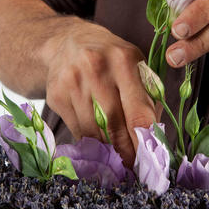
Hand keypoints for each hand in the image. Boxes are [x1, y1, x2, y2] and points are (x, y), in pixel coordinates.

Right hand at [45, 23, 157, 165]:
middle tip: (133, 166)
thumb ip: (148, 96)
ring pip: (93, 130)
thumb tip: (152, 136)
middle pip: (113, 124)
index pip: (137, 110)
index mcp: (123, 59)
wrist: (68, 42)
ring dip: (107, 148)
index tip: (149, 158)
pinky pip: (76, 129)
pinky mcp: (55, 94)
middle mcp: (96, 68)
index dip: (143, 139)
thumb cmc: (111, 57)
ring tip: (116, 157)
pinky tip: (97, 144)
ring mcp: (72, 81)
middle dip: (125, 150)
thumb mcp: (135, 65)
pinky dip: (89, 141)